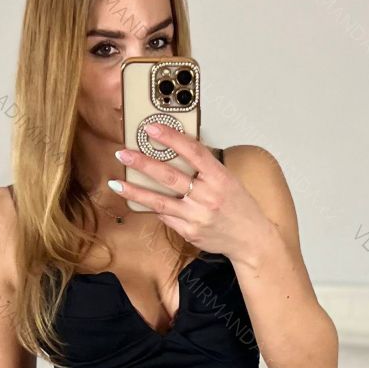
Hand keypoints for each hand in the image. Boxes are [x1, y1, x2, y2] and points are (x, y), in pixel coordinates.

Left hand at [111, 127, 270, 262]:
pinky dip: (153, 208)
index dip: (170, 137)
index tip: (150, 128)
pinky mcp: (190, 232)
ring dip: (136, 191)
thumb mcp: (228, 180)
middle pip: (169, 177)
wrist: (251, 239)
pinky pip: (166, 218)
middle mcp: (207, 196)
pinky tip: (138, 201)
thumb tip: (178, 150)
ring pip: (160, 202)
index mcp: (219, 177)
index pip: (192, 151)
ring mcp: (197, 216)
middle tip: (124, 154)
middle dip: (143, 164)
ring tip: (117, 183)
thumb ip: (205, 168)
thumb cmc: (240, 207)